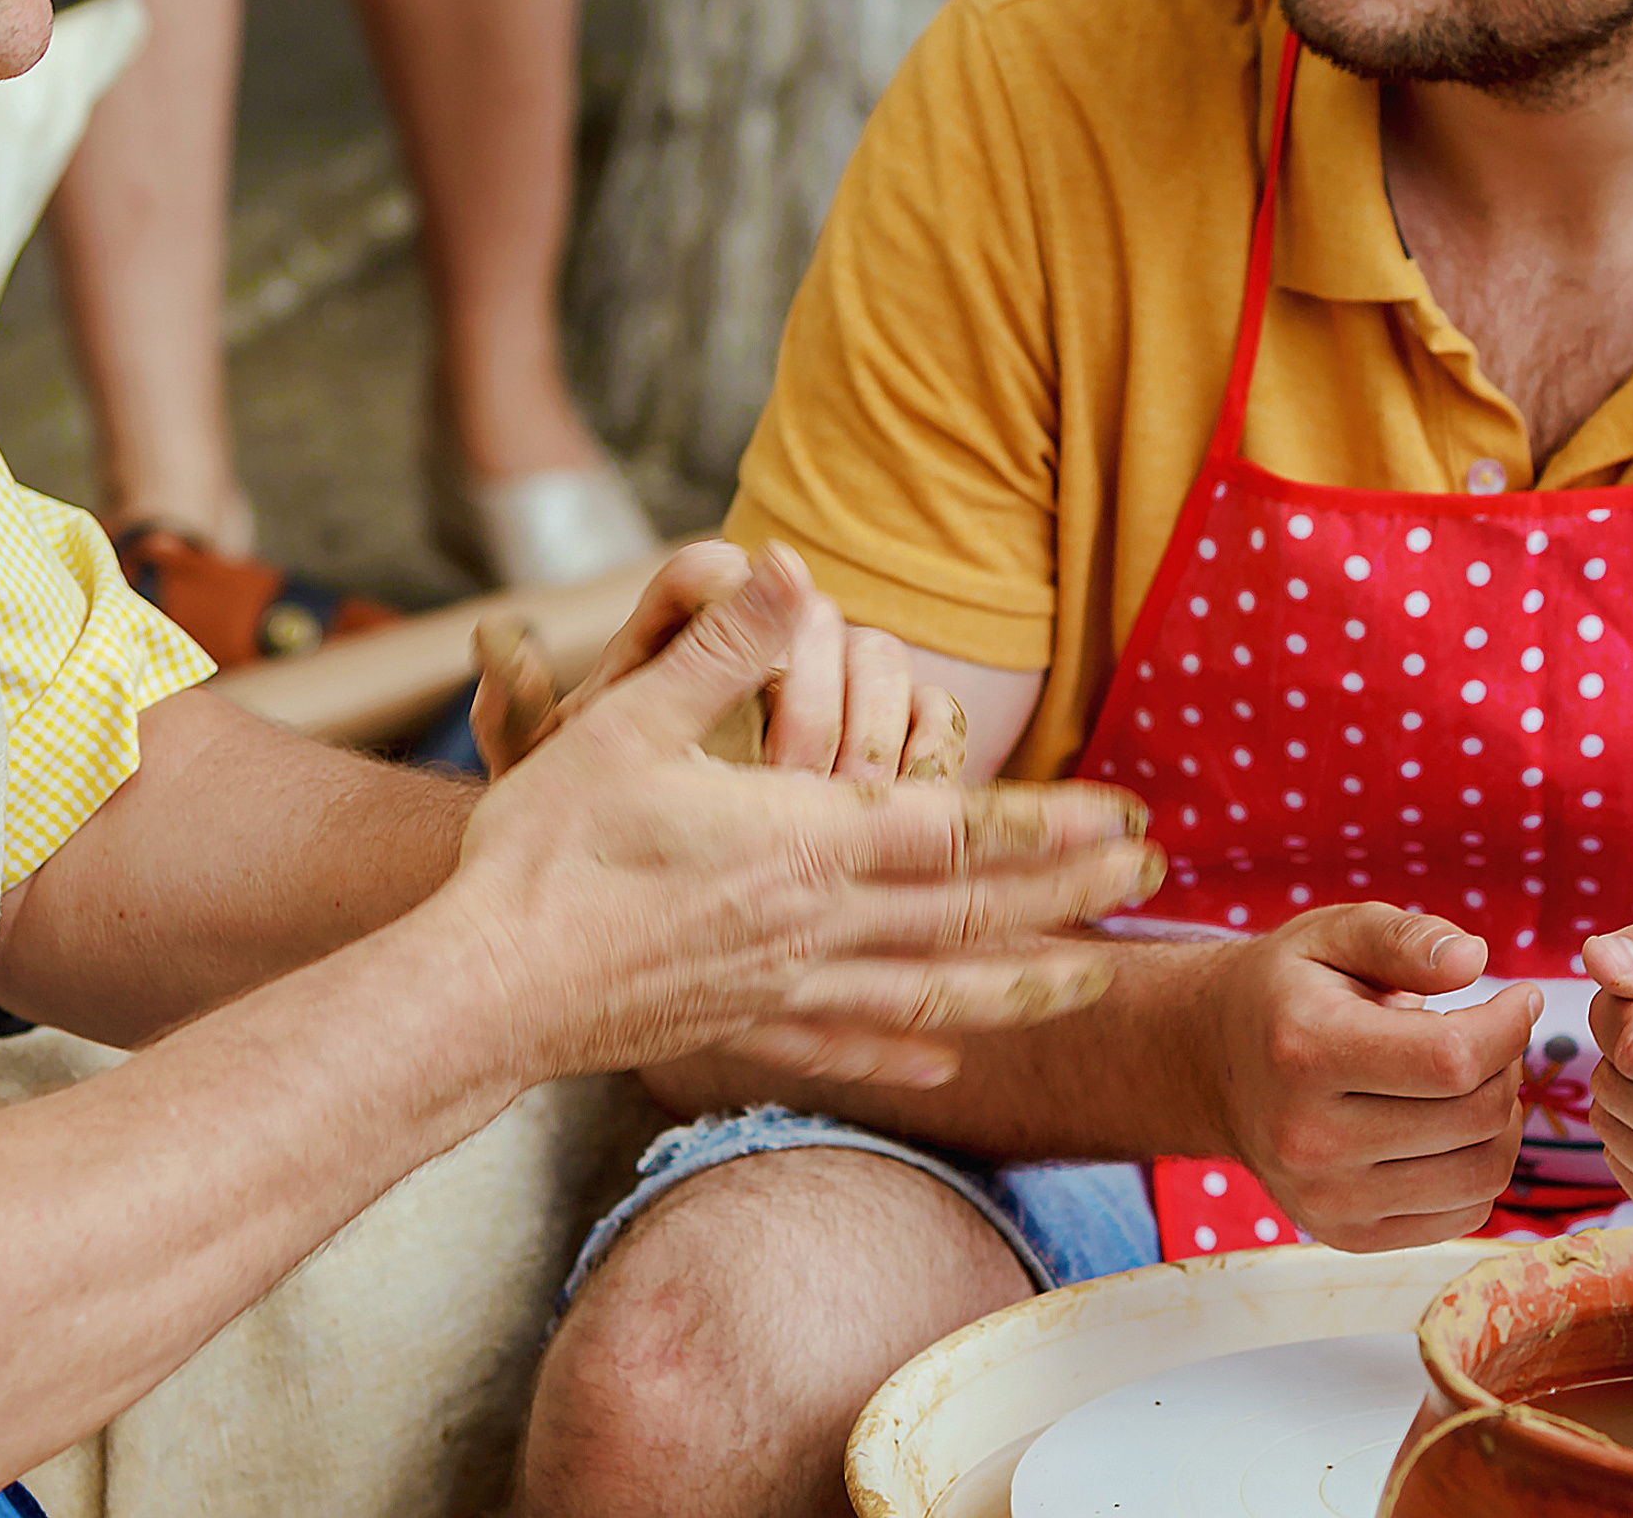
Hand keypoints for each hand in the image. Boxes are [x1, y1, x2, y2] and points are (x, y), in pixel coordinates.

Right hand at [446, 549, 1160, 1088]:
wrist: (479, 989)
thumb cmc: (545, 849)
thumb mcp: (628, 719)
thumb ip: (723, 646)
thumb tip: (794, 570)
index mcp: (803, 842)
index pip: (958, 830)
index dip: (1052, 823)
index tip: (1128, 815)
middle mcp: (814, 924)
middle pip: (970, 914)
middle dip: (1071, 897)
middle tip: (1153, 883)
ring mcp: (782, 989)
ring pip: (932, 994)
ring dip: (1022, 984)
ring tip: (1094, 984)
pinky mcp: (739, 1032)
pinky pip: (847, 1046)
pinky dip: (911, 1050)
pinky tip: (947, 1062)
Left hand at [472, 541, 967, 782]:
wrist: (660, 892)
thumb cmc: (594, 827)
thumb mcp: (552, 787)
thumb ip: (517, 717)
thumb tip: (493, 639)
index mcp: (678, 631)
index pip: (709, 572)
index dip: (722, 601)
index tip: (711, 678)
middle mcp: (769, 636)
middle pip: (816, 615)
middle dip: (811, 694)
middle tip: (789, 770)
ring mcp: (844, 678)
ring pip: (884, 662)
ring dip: (873, 731)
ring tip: (841, 808)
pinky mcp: (900, 729)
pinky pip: (935, 714)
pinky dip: (928, 757)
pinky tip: (903, 820)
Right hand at [1207, 905, 1537, 1249]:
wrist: (1212, 1064)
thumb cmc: (1285, 990)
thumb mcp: (1332, 935)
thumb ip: (1403, 937)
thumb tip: (1475, 958)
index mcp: (1304, 1051)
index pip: (1450, 1058)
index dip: (1507, 1026)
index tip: (1519, 997)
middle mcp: (1309, 1138)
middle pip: (1474, 1117)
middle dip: (1506, 1066)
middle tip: (1490, 1033)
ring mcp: (1327, 1199)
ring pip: (1481, 1175)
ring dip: (1502, 1120)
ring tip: (1473, 1078)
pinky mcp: (1347, 1236)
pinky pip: (1462, 1215)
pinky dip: (1477, 1166)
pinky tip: (1449, 1123)